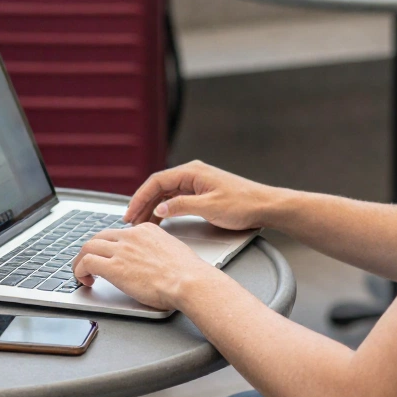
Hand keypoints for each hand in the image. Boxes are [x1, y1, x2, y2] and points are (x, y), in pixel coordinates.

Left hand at [71, 223, 219, 309]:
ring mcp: (121, 250)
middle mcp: (131, 236)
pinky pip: (86, 263)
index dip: (108, 246)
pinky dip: (79, 271)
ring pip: (88, 247)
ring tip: (81, 274)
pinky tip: (84, 280)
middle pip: (99, 237)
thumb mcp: (171, 251)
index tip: (107, 257)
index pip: (118, 234)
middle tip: (87, 265)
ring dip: (80, 261)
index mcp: (146, 230)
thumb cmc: (187, 273)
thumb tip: (151, 263)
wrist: (188, 281)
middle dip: (90, 251)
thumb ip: (156, 251)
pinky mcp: (114, 267)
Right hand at [122, 160, 283, 229]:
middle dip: (143, 204)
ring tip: (141, 224)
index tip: (130, 213)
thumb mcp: (210, 207)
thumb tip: (160, 208)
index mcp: (192, 172)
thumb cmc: (243, 204)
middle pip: (159, 187)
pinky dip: (165, 209)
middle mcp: (193, 174)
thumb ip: (182, 206)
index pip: (157, 181)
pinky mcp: (202, 193)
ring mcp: (197, 183)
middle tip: (130, 222)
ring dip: (152, 207)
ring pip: (166, 194)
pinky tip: (159, 220)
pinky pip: (176, 198)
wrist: (266, 206)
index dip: (140, 198)